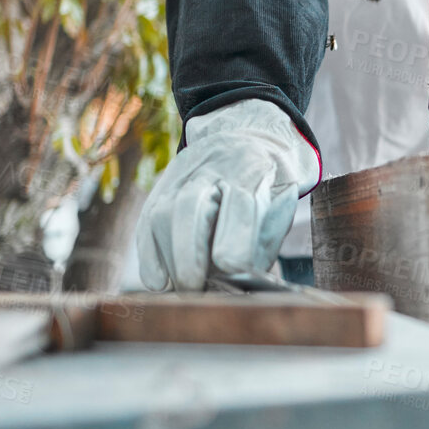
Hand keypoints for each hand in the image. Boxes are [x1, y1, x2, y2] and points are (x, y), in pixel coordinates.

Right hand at [136, 100, 319, 291]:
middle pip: (190, 206)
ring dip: (170, 259)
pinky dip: (149, 256)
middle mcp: (211, 166)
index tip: (231, 270)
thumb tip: (245, 276)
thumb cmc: (267, 183)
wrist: (244, 139)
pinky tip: (159, 282)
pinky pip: (146, 223)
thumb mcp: (282, 200)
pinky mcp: (159, 189)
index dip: (235, 239)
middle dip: (189, 253)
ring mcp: (179, 176)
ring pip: (162, 214)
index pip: (240, 203)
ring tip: (184, 289)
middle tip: (195, 288)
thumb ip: (267, 236)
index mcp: (250, 167)